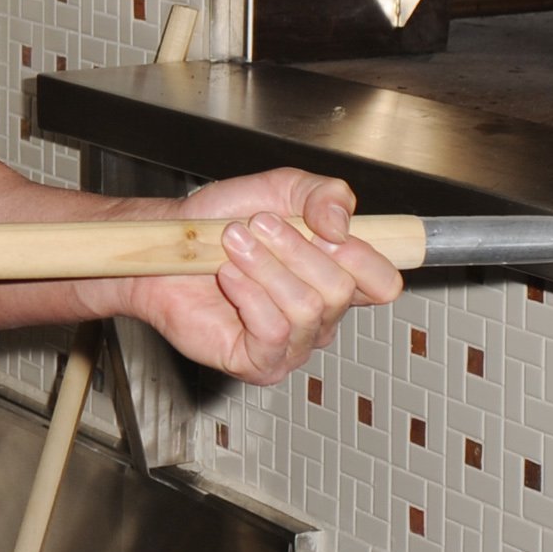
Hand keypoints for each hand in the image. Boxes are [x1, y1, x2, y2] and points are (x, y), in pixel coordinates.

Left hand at [113, 169, 397, 384]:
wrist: (169, 245)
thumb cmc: (220, 223)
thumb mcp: (281, 188)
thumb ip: (325, 194)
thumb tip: (343, 225)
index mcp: (337, 277)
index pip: (383, 283)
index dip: (361, 254)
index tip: (323, 227)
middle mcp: (321, 317)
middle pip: (340, 290)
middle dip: (294, 248)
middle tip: (256, 226)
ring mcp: (293, 344)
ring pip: (306, 308)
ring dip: (264, 266)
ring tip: (232, 245)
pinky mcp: (260, 363)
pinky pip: (274, 331)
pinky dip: (248, 294)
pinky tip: (228, 277)